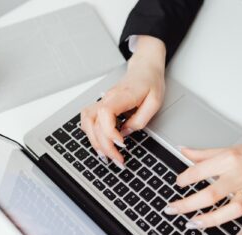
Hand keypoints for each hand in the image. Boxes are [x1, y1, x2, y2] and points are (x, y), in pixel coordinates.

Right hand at [81, 36, 165, 167]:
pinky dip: (91, 133)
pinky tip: (99, 142)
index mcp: (122, 96)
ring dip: (94, 141)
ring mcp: (103, 101)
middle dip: (104, 146)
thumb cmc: (151, 82)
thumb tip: (125, 133)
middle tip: (117, 159)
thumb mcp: (154, 102)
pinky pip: (89, 120)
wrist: (145, 68)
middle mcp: (108, 98)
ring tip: (105, 155)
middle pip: (94, 123)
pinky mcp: (103, 105)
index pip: (105, 113)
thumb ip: (140, 119)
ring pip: (87, 122)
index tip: (121, 144)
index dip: (109, 132)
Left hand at [165, 136, 241, 234]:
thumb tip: (182, 150)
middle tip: (171, 209)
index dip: (184, 178)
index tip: (177, 183)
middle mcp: (239, 177)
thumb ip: (203, 153)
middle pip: (211, 194)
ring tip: (192, 223)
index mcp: (229, 160)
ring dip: (211, 220)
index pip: (200, 171)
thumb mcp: (227, 148)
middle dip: (187, 204)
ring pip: (232, 210)